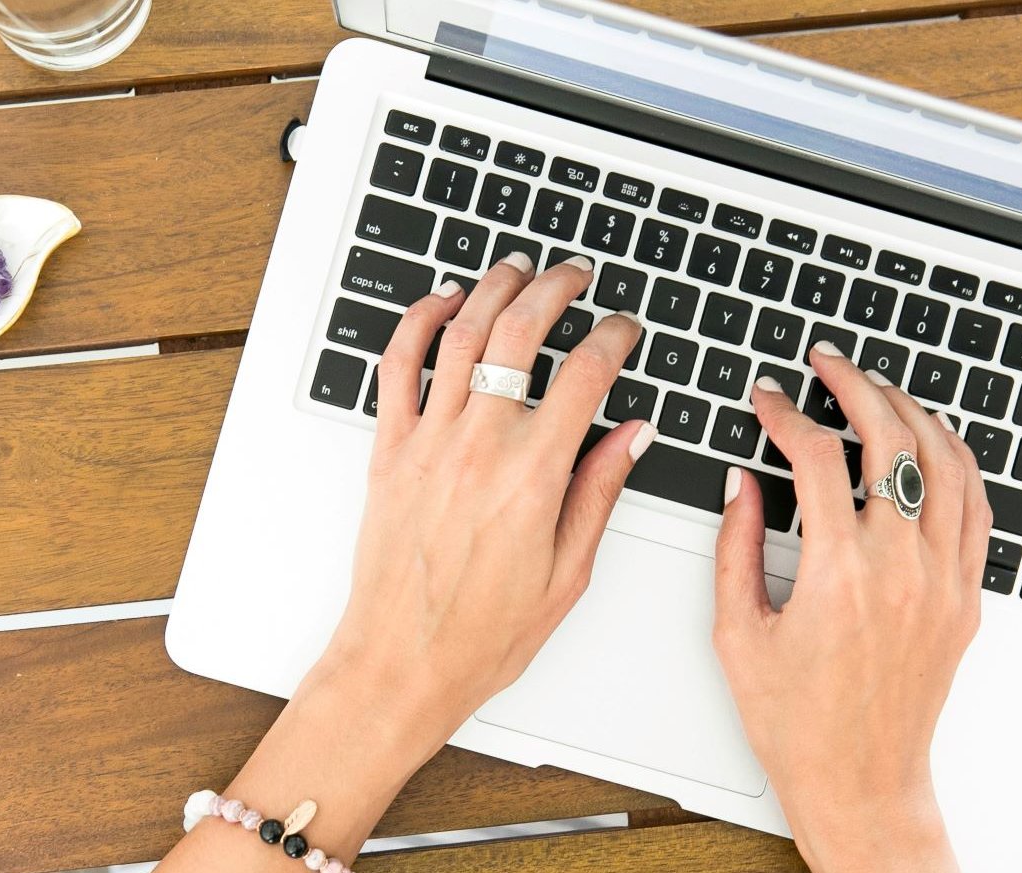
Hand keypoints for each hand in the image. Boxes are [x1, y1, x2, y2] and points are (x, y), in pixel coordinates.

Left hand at [313, 252, 648, 744]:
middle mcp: (479, 448)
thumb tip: (632, 435)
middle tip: (574, 276)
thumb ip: (599, 492)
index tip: (625, 328)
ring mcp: (428, 444)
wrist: (401, 663)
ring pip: (461, 335)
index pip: (586, 376)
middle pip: (520, 334)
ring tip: (517, 270)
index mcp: (533, 478)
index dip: (614, 337)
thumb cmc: (480, 635)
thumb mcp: (567, 574)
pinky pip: (397, 367)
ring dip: (492, 290)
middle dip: (555, 290)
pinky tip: (442, 303)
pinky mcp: (389, 451)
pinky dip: (418, 323)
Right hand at [712, 343, 988, 872]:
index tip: (767, 398)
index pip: (818, 458)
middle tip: (828, 363)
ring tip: (879, 389)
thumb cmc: (798, 722)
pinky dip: (956, 461)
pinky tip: (932, 441)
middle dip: (856, 385)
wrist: (860, 781)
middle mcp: (902, 570)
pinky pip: (975, 509)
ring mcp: (944, 581)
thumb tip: (741, 481)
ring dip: (911, 412)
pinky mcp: (965, 598)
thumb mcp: (738, 632)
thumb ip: (734, 547)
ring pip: (945, 463)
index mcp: (839, 574)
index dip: (787, 414)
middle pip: (892, 440)